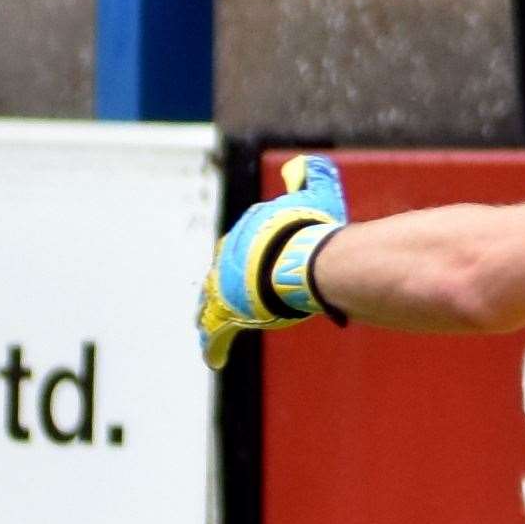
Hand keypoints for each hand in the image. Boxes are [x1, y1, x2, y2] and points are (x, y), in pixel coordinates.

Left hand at [197, 155, 347, 369]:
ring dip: (213, 314)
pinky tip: (213, 359)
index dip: (251, 257)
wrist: (298, 261)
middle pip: (224, 273)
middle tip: (238, 297)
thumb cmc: (307, 233)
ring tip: (212, 327)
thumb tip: (302, 164)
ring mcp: (225, 286)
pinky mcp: (226, 312)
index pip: (243, 245)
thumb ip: (308, 179)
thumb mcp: (312, 198)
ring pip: (213, 303)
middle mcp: (228, 257)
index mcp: (247, 231)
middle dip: (227, 285)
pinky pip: (215, 333)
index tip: (258, 266)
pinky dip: (214, 346)